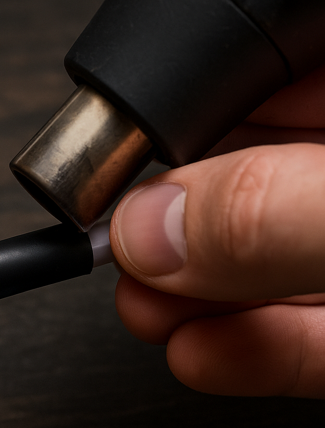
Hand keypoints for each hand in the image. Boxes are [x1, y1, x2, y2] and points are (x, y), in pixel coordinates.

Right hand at [110, 64, 324, 398]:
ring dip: (195, 298)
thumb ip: (276, 213)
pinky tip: (204, 356)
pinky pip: (311, 334)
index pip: (263, 70)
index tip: (130, 155)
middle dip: (176, 225)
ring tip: (145, 310)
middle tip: (124, 252)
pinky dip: (253, 353)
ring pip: (272, 261)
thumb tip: (152, 230)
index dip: (185, 108)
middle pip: (252, 171)